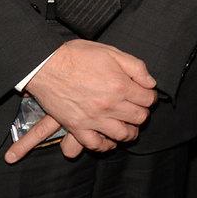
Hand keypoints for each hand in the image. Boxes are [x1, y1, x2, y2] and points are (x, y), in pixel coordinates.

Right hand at [5, 41, 156, 163]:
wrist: (45, 64)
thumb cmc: (78, 55)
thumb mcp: (112, 52)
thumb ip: (136, 67)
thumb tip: (151, 83)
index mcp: (120, 85)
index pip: (148, 99)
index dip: (150, 97)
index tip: (145, 95)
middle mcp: (109, 105)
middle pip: (139, 118)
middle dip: (142, 113)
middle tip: (137, 108)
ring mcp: (93, 118)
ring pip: (122, 134)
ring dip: (130, 131)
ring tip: (128, 126)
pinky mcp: (76, 126)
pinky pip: (95, 144)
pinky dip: (105, 145)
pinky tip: (109, 139)